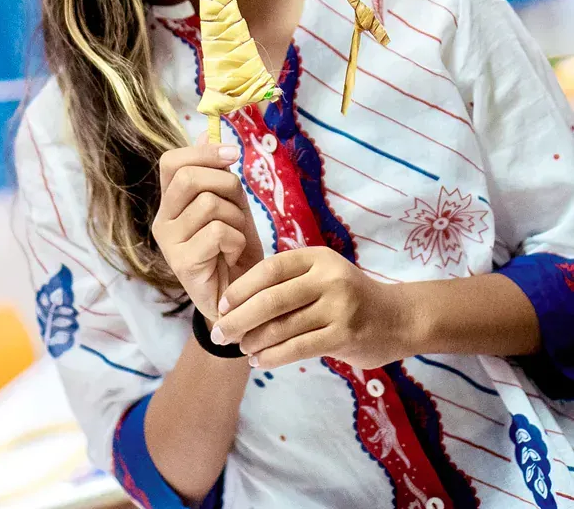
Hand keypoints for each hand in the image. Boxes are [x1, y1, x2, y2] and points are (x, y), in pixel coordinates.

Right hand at [152, 140, 264, 320]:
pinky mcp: (183, 264)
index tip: (233, 155)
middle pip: (189, 178)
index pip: (171, 162)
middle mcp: (162, 220)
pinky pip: (218, 232)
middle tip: (238, 208)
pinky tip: (232, 256)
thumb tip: (206, 131)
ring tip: (235, 239)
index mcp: (170, 202)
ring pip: (209, 204)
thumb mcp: (231, 203)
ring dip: (237, 219)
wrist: (242, 297)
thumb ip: (217, 173)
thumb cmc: (234, 248)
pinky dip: (236, 241)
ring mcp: (169, 243)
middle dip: (226, 185)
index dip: (203, 152)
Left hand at [211, 247, 410, 369]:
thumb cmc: (350, 296)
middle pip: (272, 299)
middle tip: (219, 333)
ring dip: (254, 340)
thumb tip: (238, 301)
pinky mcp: (344, 335)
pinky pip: (298, 348)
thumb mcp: (323, 275)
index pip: (270, 268)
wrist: (398, 318)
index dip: (242, 287)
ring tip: (239, 348)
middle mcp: (328, 278)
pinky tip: (259, 361)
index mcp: (318, 258)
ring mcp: (338, 307)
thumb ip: (290, 281)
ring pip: (283, 326)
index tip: (222, 305)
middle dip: (240, 318)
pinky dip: (273, 356)